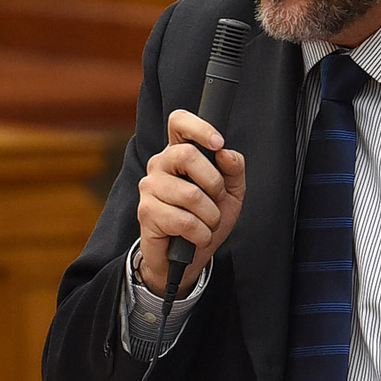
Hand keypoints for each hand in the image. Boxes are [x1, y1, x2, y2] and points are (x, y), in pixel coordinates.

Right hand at [136, 109, 245, 295]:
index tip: (218, 144)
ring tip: (206, 223)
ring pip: (191, 194)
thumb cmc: (206, 219)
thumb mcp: (231, 193)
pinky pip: (185, 220)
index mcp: (179, 153)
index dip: (199, 127)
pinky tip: (196, 237)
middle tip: (216, 199)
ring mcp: (149, 187)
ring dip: (210, 215)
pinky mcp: (146, 212)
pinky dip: (200, 233)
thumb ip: (234, 169)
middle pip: (187, 154)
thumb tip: (226, 154)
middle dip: (214, 182)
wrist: (188, 258)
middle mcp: (160, 164)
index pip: (179, 122)